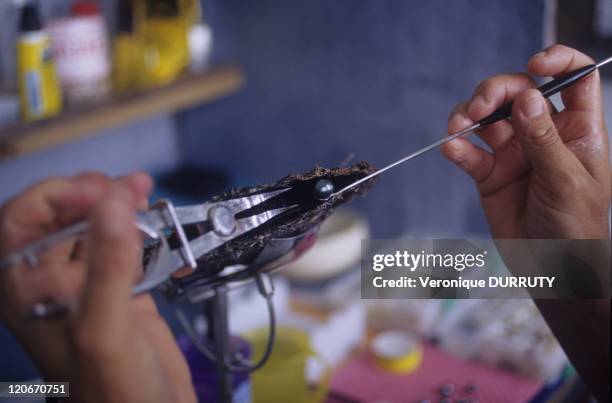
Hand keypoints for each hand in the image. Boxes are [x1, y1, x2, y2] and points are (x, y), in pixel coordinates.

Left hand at [0, 172, 195, 402]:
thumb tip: (113, 203)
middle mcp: (55, 280)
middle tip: (131, 189)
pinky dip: (147, 233)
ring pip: (98, 228)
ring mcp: (92, 283)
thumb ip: (107, 265)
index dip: (54, 198)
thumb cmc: (114, 391)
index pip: (21, 221)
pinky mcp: (126, 288)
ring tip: (147, 194)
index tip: (100, 195)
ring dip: (122, 206)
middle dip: (94, 194)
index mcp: (30, 289)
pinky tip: (164, 228)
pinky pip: (131, 247)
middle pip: (62, 216)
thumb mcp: (104, 330)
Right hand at [442, 45, 609, 238]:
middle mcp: (542, 134)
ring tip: (459, 126)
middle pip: (517, 93)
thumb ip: (544, 139)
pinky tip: (452, 149)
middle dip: (495, 92)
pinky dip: (457, 148)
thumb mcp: (566, 180)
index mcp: (576, 129)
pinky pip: (469, 154)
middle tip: (480, 107)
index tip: (535, 63)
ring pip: (487, 118)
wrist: (552, 267)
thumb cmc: (576, 226)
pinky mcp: (489, 174)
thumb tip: (527, 97)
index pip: (572, 79)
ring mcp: (513, 153)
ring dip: (468, 115)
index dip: (556, 61)